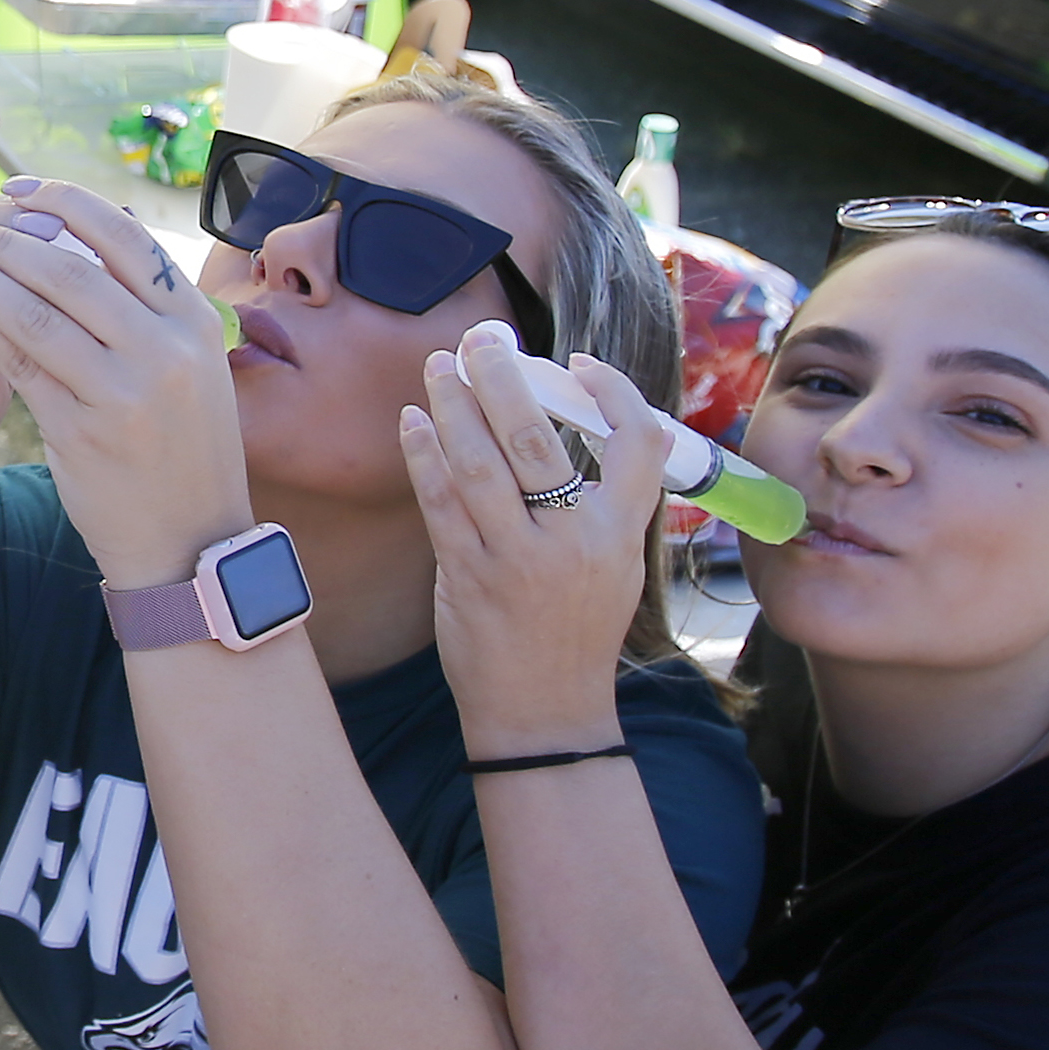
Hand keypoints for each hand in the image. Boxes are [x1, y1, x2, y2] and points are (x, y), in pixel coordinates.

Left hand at [0, 177, 245, 586]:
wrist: (188, 543)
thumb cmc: (179, 448)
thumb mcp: (187, 368)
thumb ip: (145, 311)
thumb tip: (83, 241)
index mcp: (193, 319)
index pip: (123, 236)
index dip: (65, 202)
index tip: (16, 187)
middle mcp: (166, 348)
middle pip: (70, 267)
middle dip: (2, 236)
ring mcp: (126, 390)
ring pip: (35, 311)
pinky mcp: (84, 430)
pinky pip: (20, 364)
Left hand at [401, 319, 660, 749]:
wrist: (545, 711)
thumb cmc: (578, 628)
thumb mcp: (616, 564)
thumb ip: (609, 500)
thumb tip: (599, 423)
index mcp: (623, 532)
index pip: (635, 440)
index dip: (614, 391)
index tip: (580, 362)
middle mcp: (575, 541)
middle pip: (539, 436)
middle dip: (505, 376)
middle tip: (482, 338)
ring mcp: (519, 560)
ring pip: (481, 463)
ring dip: (454, 405)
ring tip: (439, 367)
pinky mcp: (469, 577)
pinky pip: (441, 503)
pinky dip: (424, 456)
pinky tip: (413, 422)